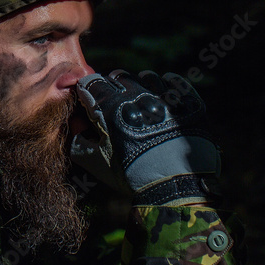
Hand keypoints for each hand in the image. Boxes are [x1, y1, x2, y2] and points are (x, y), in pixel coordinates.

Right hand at [70, 70, 220, 205]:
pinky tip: (163, 96)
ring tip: (141, 100)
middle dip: (113, 87)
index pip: (92, 83)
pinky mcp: (186, 102)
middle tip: (116, 104)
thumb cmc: (131, 175)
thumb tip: (77, 127)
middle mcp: (138, 95)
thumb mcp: (96, 162)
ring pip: (147, 77)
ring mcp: (164, 96)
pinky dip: (167, 85)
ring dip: (140, 85)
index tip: (91, 101)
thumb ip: (79, 141)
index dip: (89, 91)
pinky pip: (174, 83)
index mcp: (111, 107)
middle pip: (119, 77)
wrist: (175, 186)